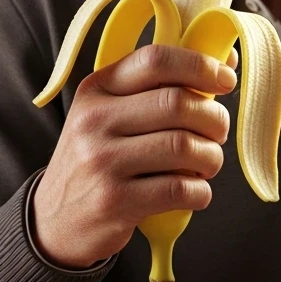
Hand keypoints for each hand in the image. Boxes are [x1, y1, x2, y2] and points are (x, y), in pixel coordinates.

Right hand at [31, 43, 238, 268]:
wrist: (55, 220)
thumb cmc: (98, 160)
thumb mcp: (110, 116)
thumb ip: (158, 89)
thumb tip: (225, 63)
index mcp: (96, 90)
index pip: (155, 61)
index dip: (200, 65)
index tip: (225, 79)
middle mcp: (94, 120)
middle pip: (177, 103)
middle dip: (214, 118)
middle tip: (217, 132)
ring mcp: (102, 162)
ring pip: (184, 146)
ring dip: (211, 157)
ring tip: (206, 164)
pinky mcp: (114, 201)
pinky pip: (179, 189)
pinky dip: (200, 191)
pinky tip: (195, 192)